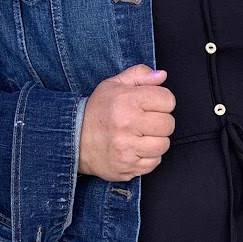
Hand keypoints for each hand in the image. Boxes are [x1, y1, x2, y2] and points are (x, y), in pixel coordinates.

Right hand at [77, 63, 175, 179]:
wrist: (74, 140)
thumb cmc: (97, 111)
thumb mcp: (113, 84)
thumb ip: (139, 75)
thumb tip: (161, 75)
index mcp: (127, 100)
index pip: (167, 100)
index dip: (162, 101)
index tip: (151, 105)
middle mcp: (127, 124)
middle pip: (168, 124)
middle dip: (161, 122)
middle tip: (147, 122)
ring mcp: (127, 148)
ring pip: (163, 145)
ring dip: (156, 141)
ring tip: (142, 136)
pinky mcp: (127, 167)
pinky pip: (154, 162)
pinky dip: (149, 157)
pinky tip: (136, 149)